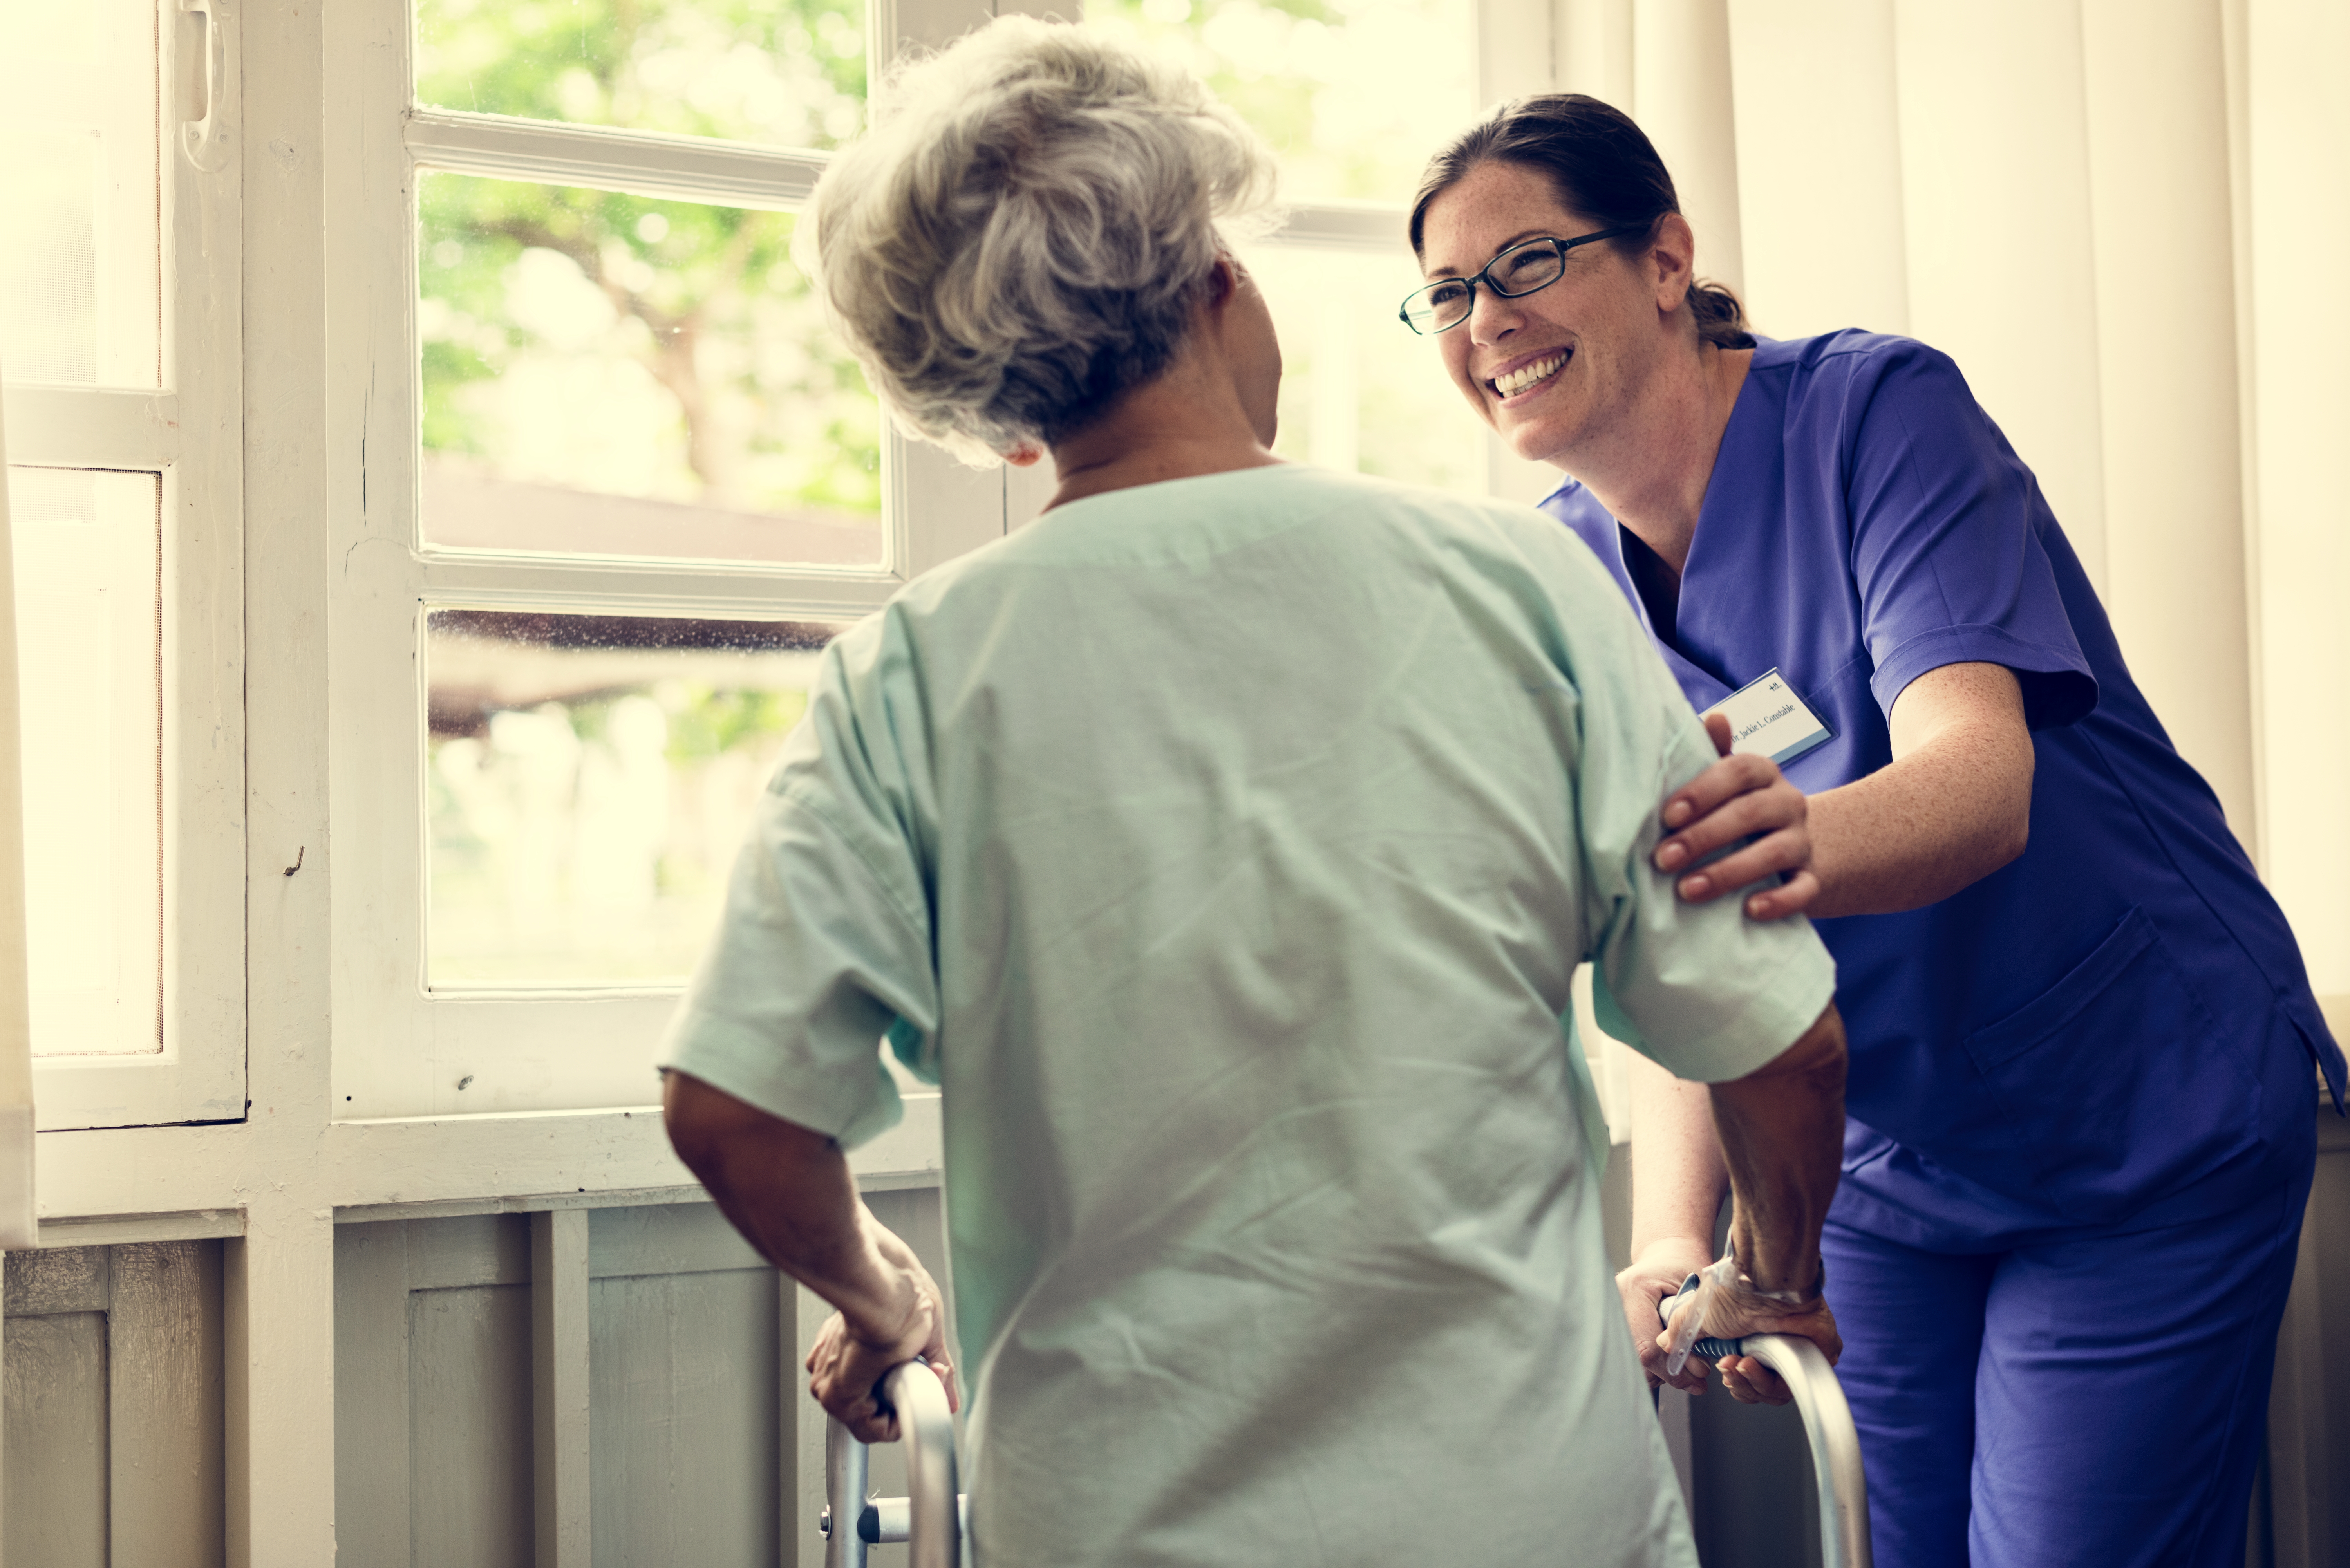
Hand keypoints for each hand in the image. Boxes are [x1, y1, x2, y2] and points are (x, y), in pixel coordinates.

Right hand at [806, 1245, 958, 1442]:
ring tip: (896, 1350)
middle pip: (865, 1406)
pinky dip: (864, 1353)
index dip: (902, 1415)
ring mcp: (822, 1357)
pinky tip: (881, 1337)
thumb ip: (938, 1378)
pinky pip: (846, 1359)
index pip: (874, 1430)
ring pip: (855, 1382)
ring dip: (878, 1372)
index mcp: (842, 1396)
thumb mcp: (928, 1344)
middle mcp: (825, 1381)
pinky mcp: (825, 1335)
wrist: (876, 1268)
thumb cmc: (898, 1304)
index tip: (916, 1398)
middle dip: (892, 1392)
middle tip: (911, 1369)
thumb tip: (949, 1397)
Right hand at [1617, 1238, 1719, 1393]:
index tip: (1697, 1378)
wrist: (1668, 1253)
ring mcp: (1610, 1312)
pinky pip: (1630, 1356)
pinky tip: (1666, 1360)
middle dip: (1668, 1373)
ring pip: (1633, 1363)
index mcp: (1635, 1289)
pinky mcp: (1613, 1323)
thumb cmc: (1686, 1266)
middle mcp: (1615, 1301)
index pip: (1646, 1347)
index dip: (1673, 1369)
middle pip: (1636, 1359)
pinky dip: (1651, 1366)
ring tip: (1683, 1362)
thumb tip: (1697, 1369)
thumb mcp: (1699, 1292)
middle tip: (1695, 1377)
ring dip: (1660, 1372)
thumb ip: (1695, 1328)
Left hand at [1654, 713, 1818, 918]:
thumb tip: (1713, 716)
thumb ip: (1713, 755)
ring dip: (1729, 872)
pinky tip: (1750, 911)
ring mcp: (1802, 841)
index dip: (1703, 790)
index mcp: (1762, 773)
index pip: (1738, 769)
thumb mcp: (1726, 783)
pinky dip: (1779, 900)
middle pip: (1750, 812)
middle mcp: (1787, 802)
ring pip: (1774, 852)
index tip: (1667, 815)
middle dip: (1703, 836)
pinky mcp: (1813, 879)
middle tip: (1662, 859)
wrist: (1794, 848)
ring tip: (1688, 890)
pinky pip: (1803, 889)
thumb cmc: (1739, 810)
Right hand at [1656, 1273, 1842, 1408]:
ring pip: (1773, 1392)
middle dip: (1738, 1383)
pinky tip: (1754, 1364)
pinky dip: (1770, 1381)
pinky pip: (1794, 1386)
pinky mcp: (1817, 1356)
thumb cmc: (1737, 1292)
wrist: (1764, 1282)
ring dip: (1751, 1383)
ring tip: (1739, 1364)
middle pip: (1757, 1389)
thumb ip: (1683, 1331)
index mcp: (1752, 1338)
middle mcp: (1775, 1346)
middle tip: (1727, 1367)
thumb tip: (1665, 1344)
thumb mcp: (1699, 1314)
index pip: (1744, 1376)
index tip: (1719, 1369)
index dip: (1731, 1379)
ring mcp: (1796, 1351)